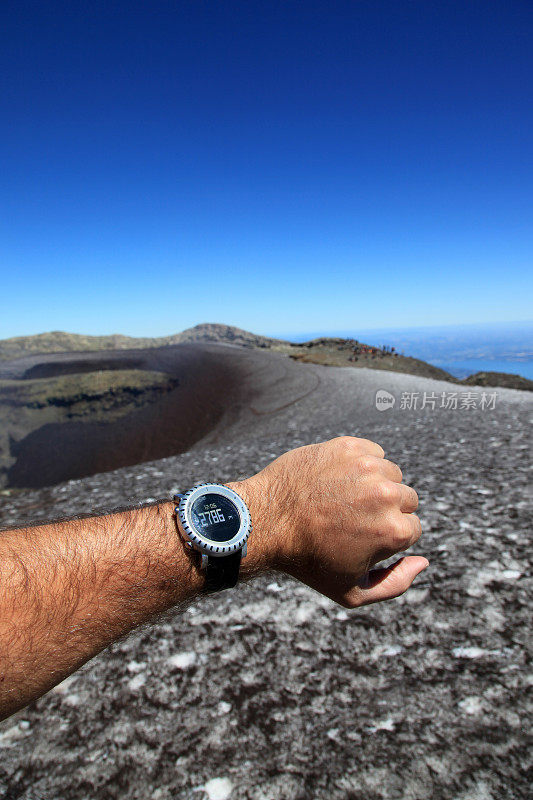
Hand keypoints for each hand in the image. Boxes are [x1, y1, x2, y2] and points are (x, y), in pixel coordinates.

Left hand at [233, 436, 427, 606]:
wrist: (265, 521)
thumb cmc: (308, 561)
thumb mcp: (352, 592)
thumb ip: (396, 583)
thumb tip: (424, 561)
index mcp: (394, 531)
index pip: (411, 529)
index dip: (384, 537)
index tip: (358, 538)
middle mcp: (386, 495)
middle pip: (406, 499)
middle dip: (384, 510)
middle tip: (348, 519)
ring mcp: (367, 467)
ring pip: (390, 474)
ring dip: (373, 485)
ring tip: (341, 499)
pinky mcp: (349, 446)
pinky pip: (372, 453)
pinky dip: (360, 464)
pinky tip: (336, 480)